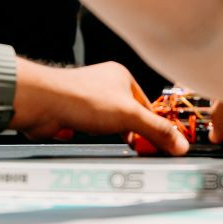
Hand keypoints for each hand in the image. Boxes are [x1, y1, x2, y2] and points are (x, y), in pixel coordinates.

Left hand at [13, 61, 187, 154]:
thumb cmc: (82, 97)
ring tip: (106, 137)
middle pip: (127, 114)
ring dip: (107, 133)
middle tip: (136, 146)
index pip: (146, 104)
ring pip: (107, 122)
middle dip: (130, 131)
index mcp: (122, 77)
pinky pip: (87, 128)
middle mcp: (104, 85)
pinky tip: (86, 135)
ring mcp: (87, 98)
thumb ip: (156, 130)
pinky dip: (88, 136)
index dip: (152, 124)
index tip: (159, 143)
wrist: (43, 103)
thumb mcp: (129, 116)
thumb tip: (179, 143)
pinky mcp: (72, 113)